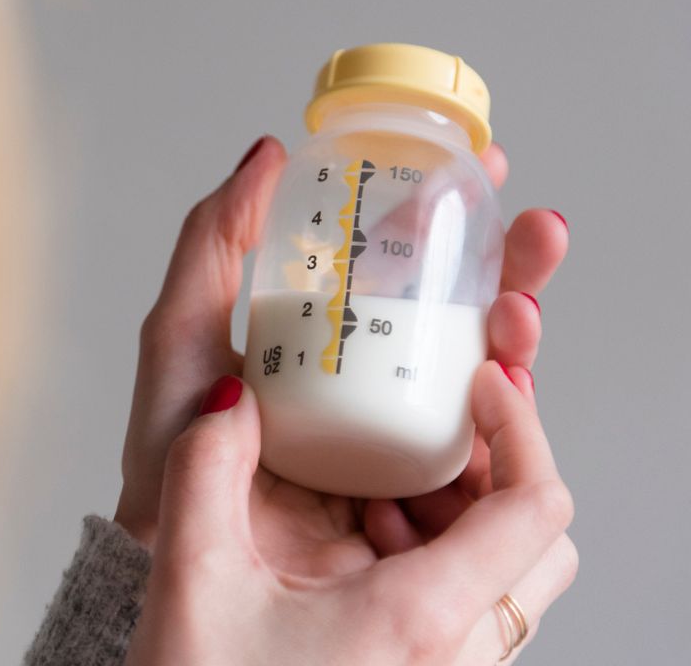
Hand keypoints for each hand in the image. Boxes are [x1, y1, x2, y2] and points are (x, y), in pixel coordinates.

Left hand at [114, 136, 569, 553]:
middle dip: (511, 268)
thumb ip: (214, 242)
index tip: (479, 169)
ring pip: (484, 376)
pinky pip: (485, 454)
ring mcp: (398, 443)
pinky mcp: (419, 504)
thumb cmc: (169, 448)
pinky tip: (507, 382)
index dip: (446, 220)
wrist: (177, 549)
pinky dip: (511, 418)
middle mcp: (369, 387)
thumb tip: (268, 152)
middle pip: (459, 315)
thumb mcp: (182, 330)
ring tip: (516, 307)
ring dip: (517, 332)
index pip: (402, 269)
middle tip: (533, 233)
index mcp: (325, 340)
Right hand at [125, 365, 573, 664]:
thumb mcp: (192, 577)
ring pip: (511, 579)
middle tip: (435, 433)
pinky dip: (437, 558)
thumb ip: (206, 470)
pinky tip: (362, 547)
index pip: (533, 508)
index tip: (482, 386)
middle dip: (493, 471)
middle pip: (540, 542)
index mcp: (416, 620)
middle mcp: (452, 656)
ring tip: (380, 496)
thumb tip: (234, 402)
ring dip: (462, 518)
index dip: (521, 427)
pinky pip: (473, 611)